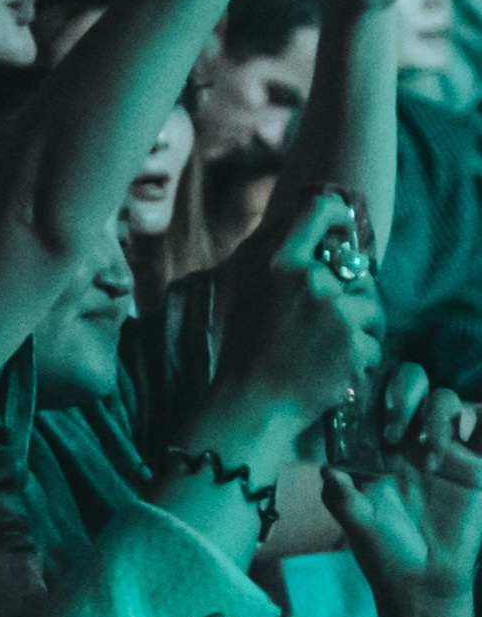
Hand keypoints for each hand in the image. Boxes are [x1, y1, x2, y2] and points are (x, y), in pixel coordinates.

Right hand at [208, 187, 387, 450]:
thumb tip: (306, 237)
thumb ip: (276, 263)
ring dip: (362, 328)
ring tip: (334, 349)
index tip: (344, 224)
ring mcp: (336, 313)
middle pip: (358, 271)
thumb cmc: (243, 352)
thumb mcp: (246, 293)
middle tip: (335, 320)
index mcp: (277, 262)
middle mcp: (309, 280)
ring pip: (372, 308)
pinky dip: (359, 362)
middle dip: (354, 294)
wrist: (250, 403)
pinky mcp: (354, 345)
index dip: (338, 213)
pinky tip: (333, 372)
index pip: (316, 212)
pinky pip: (373, 346)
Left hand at [324, 372, 481, 616]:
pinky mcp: (474, 465)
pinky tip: (462, 444)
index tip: (363, 409)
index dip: (369, 393)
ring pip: (446, 400)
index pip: (374, 399)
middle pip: (412, 384)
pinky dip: (478, 420)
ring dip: (438, 415)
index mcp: (376, 446)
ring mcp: (444, 448)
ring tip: (432, 462)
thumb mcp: (357, 525)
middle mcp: (409, 440)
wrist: (425, 582)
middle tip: (396, 433)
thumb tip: (326, 467)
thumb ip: (341, 496)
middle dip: (404, 393)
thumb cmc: (384, 552)